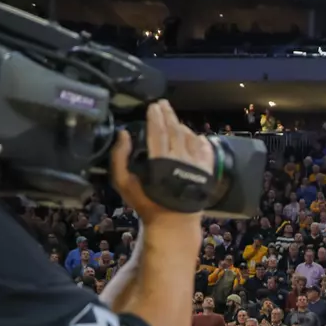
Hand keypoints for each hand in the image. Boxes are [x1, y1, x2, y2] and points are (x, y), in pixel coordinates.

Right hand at [109, 100, 214, 224]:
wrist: (174, 221)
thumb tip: (123, 134)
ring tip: (173, 119)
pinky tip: (193, 135)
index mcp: (160, 161)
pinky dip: (198, 139)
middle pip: (174, 130)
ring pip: (189, 137)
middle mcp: (180, 159)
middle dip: (168, 114)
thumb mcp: (124, 184)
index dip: (155, 117)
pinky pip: (204, 148)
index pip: (158, 132)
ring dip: (181, 126)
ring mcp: (196, 164)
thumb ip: (119, 158)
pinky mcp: (207, 170)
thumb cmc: (146, 202)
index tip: (152, 105)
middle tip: (163, 103)